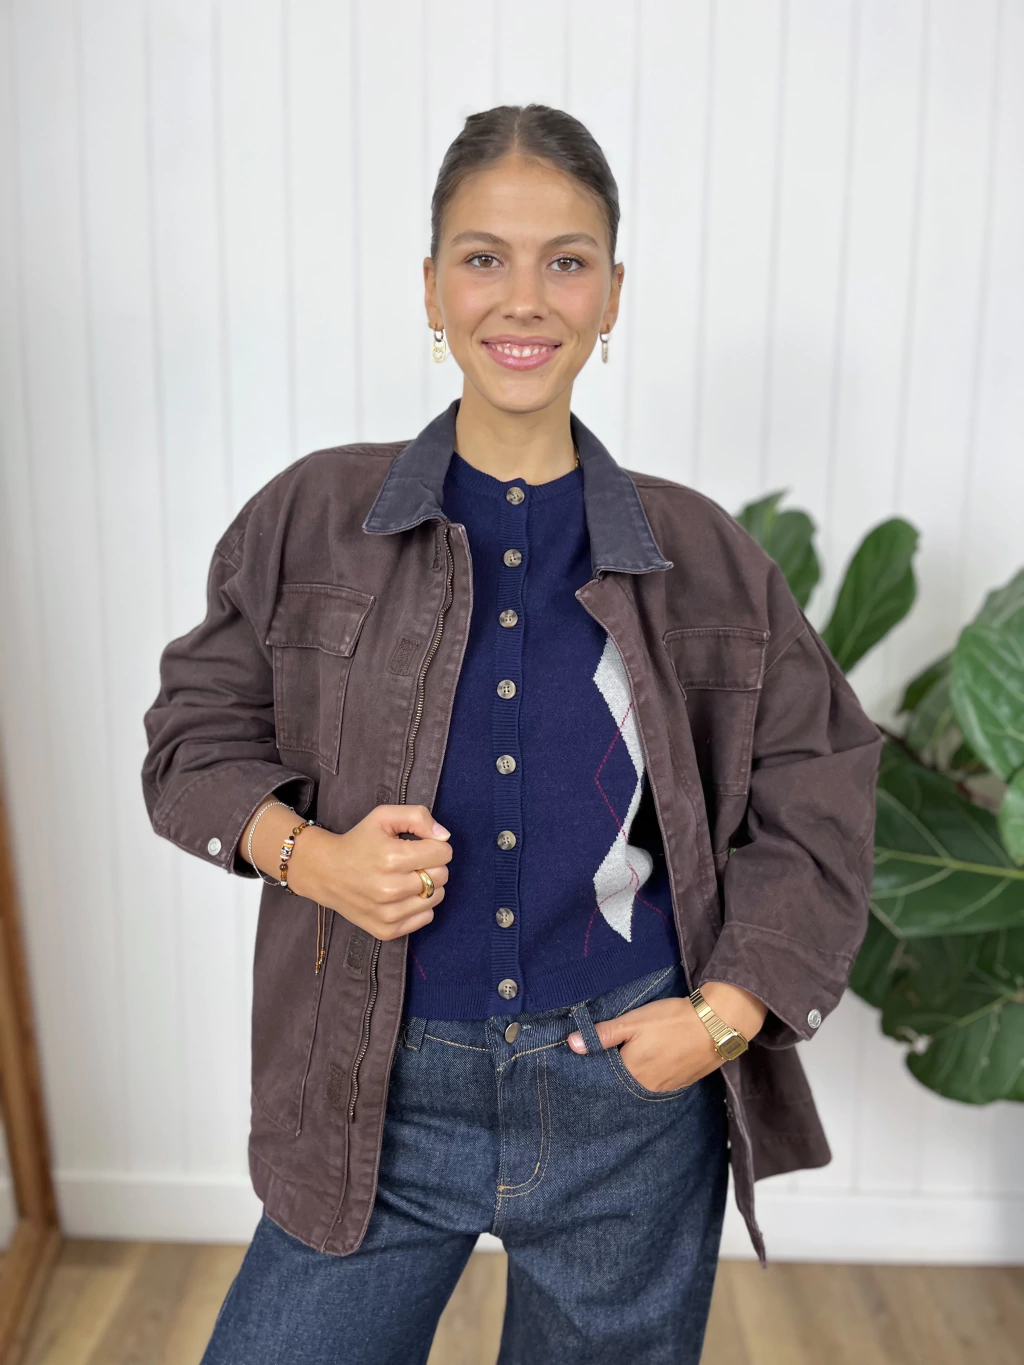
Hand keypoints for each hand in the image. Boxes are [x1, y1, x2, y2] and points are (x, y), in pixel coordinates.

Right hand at [282, 804, 452, 940]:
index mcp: (392, 858)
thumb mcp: (383, 816)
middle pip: (443, 876)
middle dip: (432, 864)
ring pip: (437, 897)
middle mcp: (391, 889)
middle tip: (412, 862)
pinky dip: (420, 906)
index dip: (435, 845)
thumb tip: (444, 836)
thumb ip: (418, 817)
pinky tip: (403, 896)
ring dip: (428, 886)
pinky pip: (426, 918)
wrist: (325, 872)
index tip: (419, 845)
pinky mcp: (386, 930)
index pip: (443, 853)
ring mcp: (388, 913)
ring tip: (407, 878)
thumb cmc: (359, 842)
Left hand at [565, 980, 766, 1091]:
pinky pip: (659, 1085)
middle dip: (614, 1076)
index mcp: (632, 1072)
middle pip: (622, 1086)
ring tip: (631, 1061)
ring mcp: (667, 1088)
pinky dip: (651, 1077)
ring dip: (634, 1077)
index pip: (604, 1078)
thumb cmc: (671, 1020)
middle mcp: (647, 1087)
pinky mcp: (682, 1083)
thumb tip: (571, 1044)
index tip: (587, 1063)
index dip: (596, 1069)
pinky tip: (652, 1064)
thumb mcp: (633, 1021)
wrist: (717, 1024)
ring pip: (641, 1086)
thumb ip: (603, 1034)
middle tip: (609, 1061)